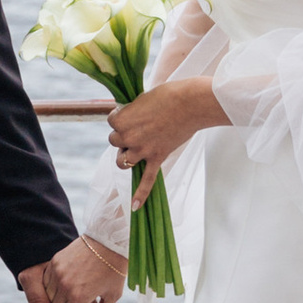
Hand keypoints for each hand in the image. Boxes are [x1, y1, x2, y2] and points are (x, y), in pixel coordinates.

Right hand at [26, 235, 124, 302]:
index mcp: (80, 297)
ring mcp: (58, 273)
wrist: (108, 240)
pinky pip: (47, 282)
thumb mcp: (112, 294)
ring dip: (56, 299)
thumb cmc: (114, 269)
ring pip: (49, 297)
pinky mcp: (55, 262)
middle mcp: (65, 286)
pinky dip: (53, 286)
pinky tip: (64, 282)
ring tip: (69, 294)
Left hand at [107, 77, 221, 203]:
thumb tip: (130, 118)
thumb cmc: (168, 95)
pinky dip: (141, 194)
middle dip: (124, 136)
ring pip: (122, 162)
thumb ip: (133, 111)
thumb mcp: (143, 98)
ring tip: (133, 151)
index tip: (134, 112)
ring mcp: (142, 150)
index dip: (122, 116)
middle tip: (140, 126)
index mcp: (121, 120)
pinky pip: (146, 180)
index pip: (111, 121)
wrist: (191, 103)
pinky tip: (135, 207)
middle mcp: (128, 137)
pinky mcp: (157, 158)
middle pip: (114, 141)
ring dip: (125, 157)